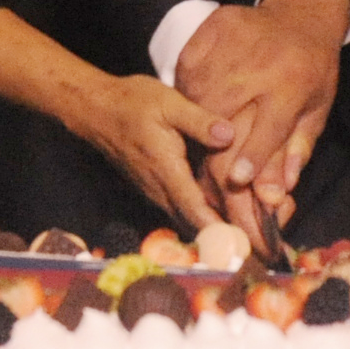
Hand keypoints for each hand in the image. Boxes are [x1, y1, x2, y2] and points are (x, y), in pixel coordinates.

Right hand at [68, 74, 235, 232]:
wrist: (97, 110)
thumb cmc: (133, 103)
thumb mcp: (170, 103)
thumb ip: (199, 121)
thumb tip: (229, 136)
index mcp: (167, 169)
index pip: (194, 210)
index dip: (217, 230)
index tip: (239, 244)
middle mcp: (159, 187)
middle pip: (192, 222)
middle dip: (220, 236)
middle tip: (252, 244)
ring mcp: (153, 190)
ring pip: (184, 217)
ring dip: (209, 227)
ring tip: (242, 233)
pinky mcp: (152, 187)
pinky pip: (177, 208)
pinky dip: (197, 214)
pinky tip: (220, 210)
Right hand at [177, 0, 349, 234]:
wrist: (301, 15)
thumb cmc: (312, 68)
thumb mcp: (316, 109)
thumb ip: (295, 150)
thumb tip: (276, 192)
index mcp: (291, 85)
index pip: (268, 128)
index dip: (252, 157)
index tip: (236, 180)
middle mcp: (260, 64)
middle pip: (225, 115)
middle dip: (215, 151)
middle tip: (209, 179)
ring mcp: (233, 43)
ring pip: (200, 95)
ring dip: (195, 125)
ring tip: (198, 147)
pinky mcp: (212, 28)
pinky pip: (187, 69)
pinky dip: (186, 93)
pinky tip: (192, 109)